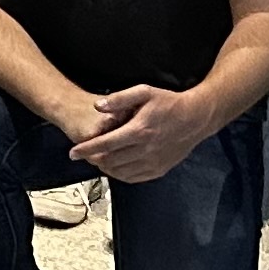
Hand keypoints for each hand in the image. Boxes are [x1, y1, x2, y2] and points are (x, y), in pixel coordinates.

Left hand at [74, 77, 226, 186]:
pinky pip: (133, 178)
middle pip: (109, 161)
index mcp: (138, 130)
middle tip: (83, 154)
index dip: (85, 149)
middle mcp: (144, 150)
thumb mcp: (144, 92)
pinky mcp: (159, 169)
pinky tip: (114, 167)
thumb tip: (97, 106)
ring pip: (120, 172)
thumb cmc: (168, 103)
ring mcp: (152, 162)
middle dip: (92, 159)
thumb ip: (119, 99)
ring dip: (104, 167)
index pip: (104, 144)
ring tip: (97, 159)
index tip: (72, 153)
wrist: (195, 118)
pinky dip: (119, 175)